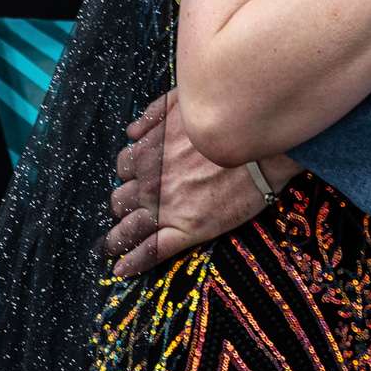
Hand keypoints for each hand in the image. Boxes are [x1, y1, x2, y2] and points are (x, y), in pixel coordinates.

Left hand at [105, 91, 265, 275]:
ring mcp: (166, 208)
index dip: (131, 173)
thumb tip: (132, 132)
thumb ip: (154, 115)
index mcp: (148, 151)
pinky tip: (120, 270)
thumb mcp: (183, 101)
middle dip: (125, 202)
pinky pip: (151, 252)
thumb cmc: (224, 117)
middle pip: (122, 199)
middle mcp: (150, 181)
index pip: (124, 167)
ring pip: (128, 228)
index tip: (138, 178)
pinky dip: (131, 263)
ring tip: (113, 246)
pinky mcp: (188, 230)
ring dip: (118, 236)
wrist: (258, 141)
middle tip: (134, 209)